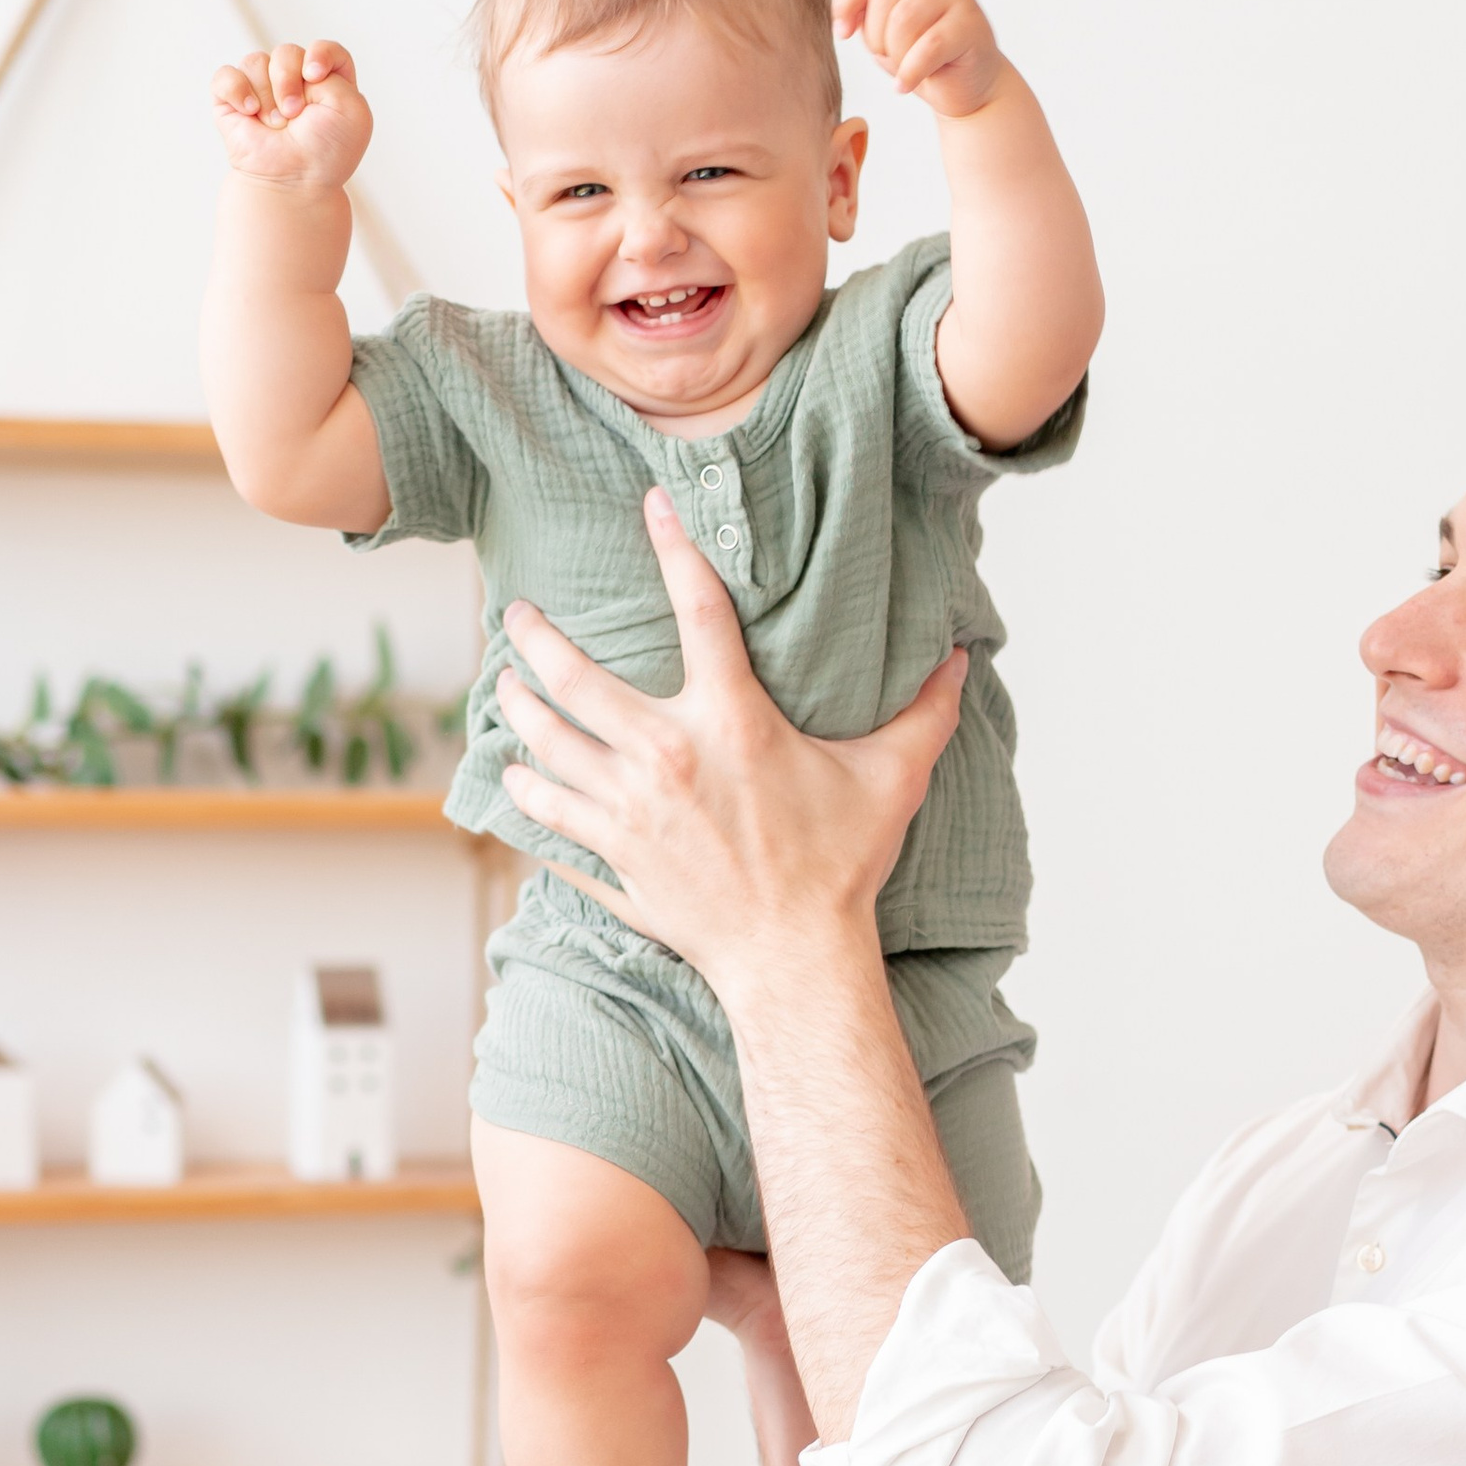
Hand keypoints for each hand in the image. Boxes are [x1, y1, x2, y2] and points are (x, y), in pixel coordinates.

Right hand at [211, 40, 372, 191]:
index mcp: (327, 84)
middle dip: (289, 81)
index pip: (325, 49)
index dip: (320, 53)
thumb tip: (299, 64)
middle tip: (294, 115)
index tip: (314, 75)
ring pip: (257, 61)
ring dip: (268, 96)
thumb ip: (335, 70)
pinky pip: (227, 75)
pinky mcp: (232, 99)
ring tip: (276, 125)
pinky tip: (249, 113)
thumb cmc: (326, 152)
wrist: (293, 180)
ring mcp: (262, 89)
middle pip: (287, 52)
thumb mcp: (352, 110)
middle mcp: (294, 83)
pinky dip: (237, 91)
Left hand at [495, 485, 967, 1010]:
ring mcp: (629, 810)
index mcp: (733, 722)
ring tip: (505, 686)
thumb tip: (959, 661)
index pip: (700, 611)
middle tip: (518, 615)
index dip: (675, 549)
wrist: (793, 959)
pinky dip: (525, 795)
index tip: (651, 506)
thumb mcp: (891, 781)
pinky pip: (550, 817)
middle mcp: (667, 756)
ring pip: (547, 745)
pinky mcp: (614, 857)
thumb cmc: (840, 869)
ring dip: (518, 710)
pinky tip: (513, 778)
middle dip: (538, 639)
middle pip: (577, 679)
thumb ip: (924, 716)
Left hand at [834, 0, 1004, 120]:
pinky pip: (930, 46)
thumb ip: (865, 21)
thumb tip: (844, 19)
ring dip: (895, 52)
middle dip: (876, 35)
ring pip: (905, 18)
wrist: (968, 90)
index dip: (848, 1)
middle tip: (886, 58)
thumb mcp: (884, 38)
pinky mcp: (971, 25)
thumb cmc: (924, 62)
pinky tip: (904, 86)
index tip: (842, 34)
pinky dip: (911, 71)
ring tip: (901, 70)